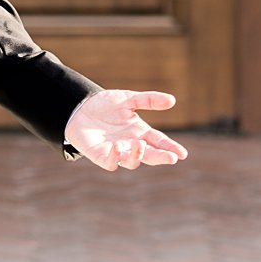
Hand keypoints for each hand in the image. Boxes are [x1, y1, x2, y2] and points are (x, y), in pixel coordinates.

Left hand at [65, 89, 188, 171]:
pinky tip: (118, 147)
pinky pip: (111, 163)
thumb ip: (148, 100)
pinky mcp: (102, 156)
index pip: (159, 142)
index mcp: (140, 132)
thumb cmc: (105, 104)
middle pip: (150, 155)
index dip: (171, 147)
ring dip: (137, 155)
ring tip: (140, 144)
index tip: (182, 154)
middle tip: (171, 157)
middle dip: (161, 157)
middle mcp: (131, 144)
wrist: (79, 107)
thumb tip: (172, 100)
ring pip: (132, 161)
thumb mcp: (128, 98)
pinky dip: (116, 158)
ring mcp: (117, 152)